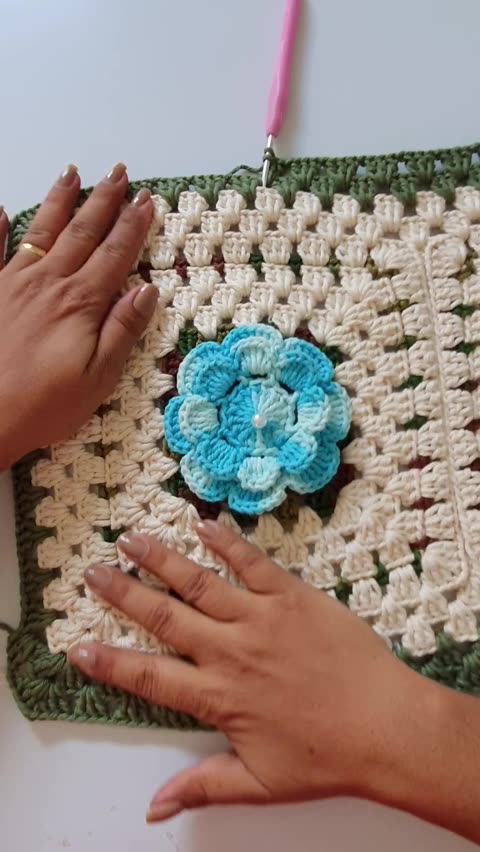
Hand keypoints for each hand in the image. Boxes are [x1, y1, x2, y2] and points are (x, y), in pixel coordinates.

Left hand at [0, 163, 155, 469]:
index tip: (146, 200)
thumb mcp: (97, 379)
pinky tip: (1, 208)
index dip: (133, 226)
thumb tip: (148, 291)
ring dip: (60, 201)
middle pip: (82, 233)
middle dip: (104, 201)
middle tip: (120, 173)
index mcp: (80, 304)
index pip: (114, 255)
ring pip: (41, 231)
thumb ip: (122, 331)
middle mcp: (47, 283)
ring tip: (73, 174)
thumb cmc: (41, 406)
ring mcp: (10, 284)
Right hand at [68, 521, 429, 822]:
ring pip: (198, 582)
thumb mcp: (258, 783)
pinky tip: (203, 525)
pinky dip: (225, 542)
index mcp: (218, 697)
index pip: (149, 677)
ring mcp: (261, 619)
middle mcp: (231, 652)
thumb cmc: (326, 758)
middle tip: (94, 572)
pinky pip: (252, 563)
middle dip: (123, 594)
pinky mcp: (293, 596)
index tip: (78, 646)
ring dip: (161, 559)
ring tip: (132, 538)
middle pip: (164, 617)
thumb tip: (153, 809)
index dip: (110, 662)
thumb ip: (202, 788)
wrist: (386, 727)